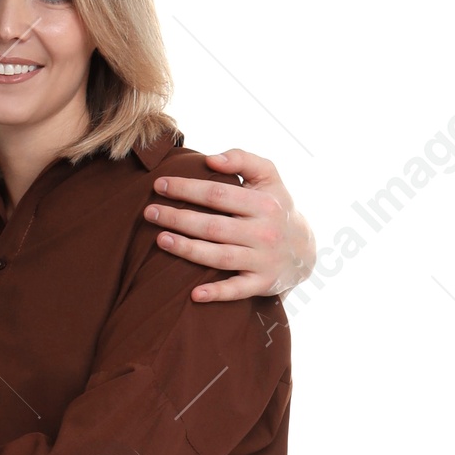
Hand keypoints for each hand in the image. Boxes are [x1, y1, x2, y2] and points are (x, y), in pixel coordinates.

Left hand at [143, 149, 315, 300]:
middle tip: (149, 212)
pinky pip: (237, 290)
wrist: (304, 249)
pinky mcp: (261, 284)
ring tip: (160, 240)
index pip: (217, 194)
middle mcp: (263, 232)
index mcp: (263, 204)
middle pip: (213, 226)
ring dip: (188, 250)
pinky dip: (217, 293)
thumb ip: (242, 160)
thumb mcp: (268, 176)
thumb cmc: (275, 206)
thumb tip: (210, 159)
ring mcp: (262, 260)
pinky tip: (194, 294)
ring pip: (220, 257)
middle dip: (178, 218)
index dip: (186, 189)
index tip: (159, 185)